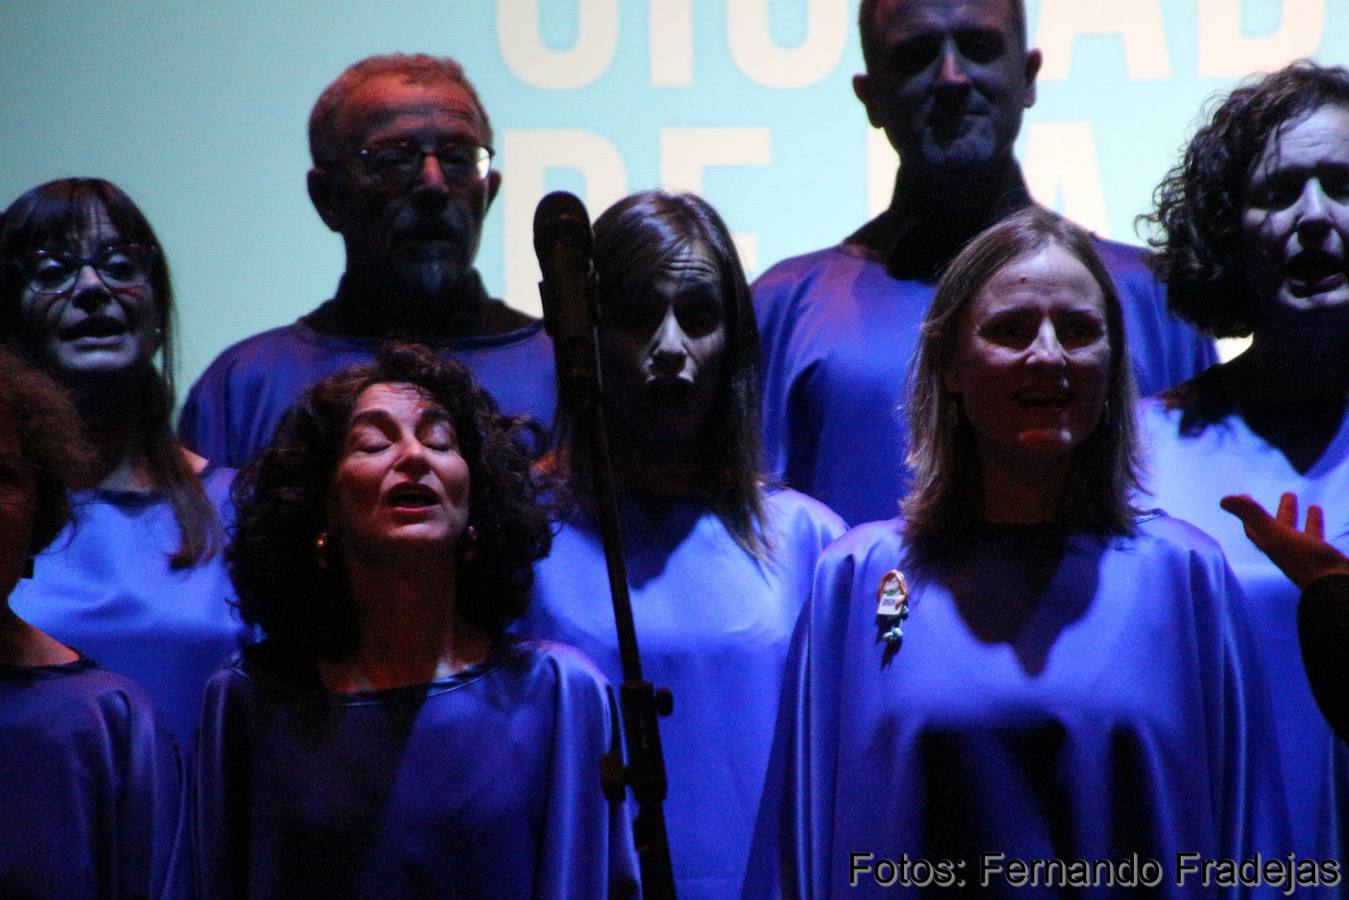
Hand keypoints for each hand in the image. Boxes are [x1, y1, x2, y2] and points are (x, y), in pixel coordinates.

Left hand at [1220, 492, 1348, 588]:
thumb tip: (1223, 500)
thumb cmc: (1303, 559)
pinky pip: (1319, 537)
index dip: (1247, 514)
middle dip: (1283, 512)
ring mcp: (1305, 554)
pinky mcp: (1324, 556)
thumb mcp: (1275, 534)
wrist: (1335, 586)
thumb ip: (1252, 515)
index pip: (1254, 529)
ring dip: (1304, 518)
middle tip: (1289, 494)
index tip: (1246, 497)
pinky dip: (1319, 525)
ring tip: (1313, 505)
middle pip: (1280, 528)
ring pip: (1302, 532)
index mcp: (1271, 545)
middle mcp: (1286, 550)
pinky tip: (1324, 518)